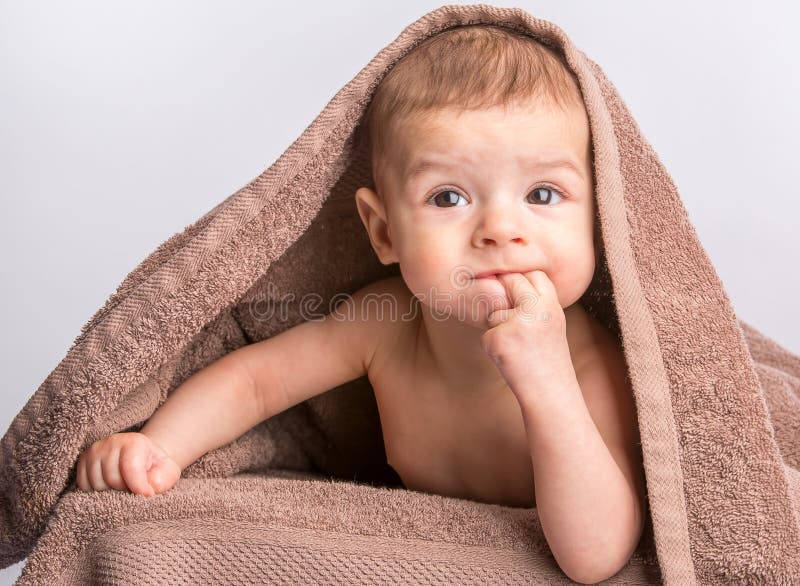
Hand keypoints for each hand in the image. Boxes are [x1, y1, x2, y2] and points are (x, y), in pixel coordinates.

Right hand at [76, 432, 180, 496]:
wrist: (142, 457)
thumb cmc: (155, 466)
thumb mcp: (167, 471)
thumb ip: (162, 480)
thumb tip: (148, 490)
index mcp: (134, 442)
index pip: (131, 467)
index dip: (139, 486)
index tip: (147, 495)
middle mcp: (111, 442)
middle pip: (112, 479)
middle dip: (125, 489)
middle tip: (134, 486)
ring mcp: (94, 450)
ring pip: (97, 484)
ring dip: (110, 491)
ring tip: (122, 485)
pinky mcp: (82, 460)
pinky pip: (84, 485)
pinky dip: (95, 491)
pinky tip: (108, 485)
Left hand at [481, 270, 573, 397]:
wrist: (551, 393)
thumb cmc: (549, 359)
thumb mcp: (551, 324)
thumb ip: (535, 303)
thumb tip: (501, 280)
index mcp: (553, 305)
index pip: (533, 274)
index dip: (523, 281)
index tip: (519, 294)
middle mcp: (537, 310)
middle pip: (510, 282)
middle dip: (504, 293)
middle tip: (513, 319)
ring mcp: (517, 324)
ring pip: (494, 312)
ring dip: (498, 328)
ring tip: (518, 349)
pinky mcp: (499, 338)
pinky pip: (487, 334)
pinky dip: (494, 347)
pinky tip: (511, 360)